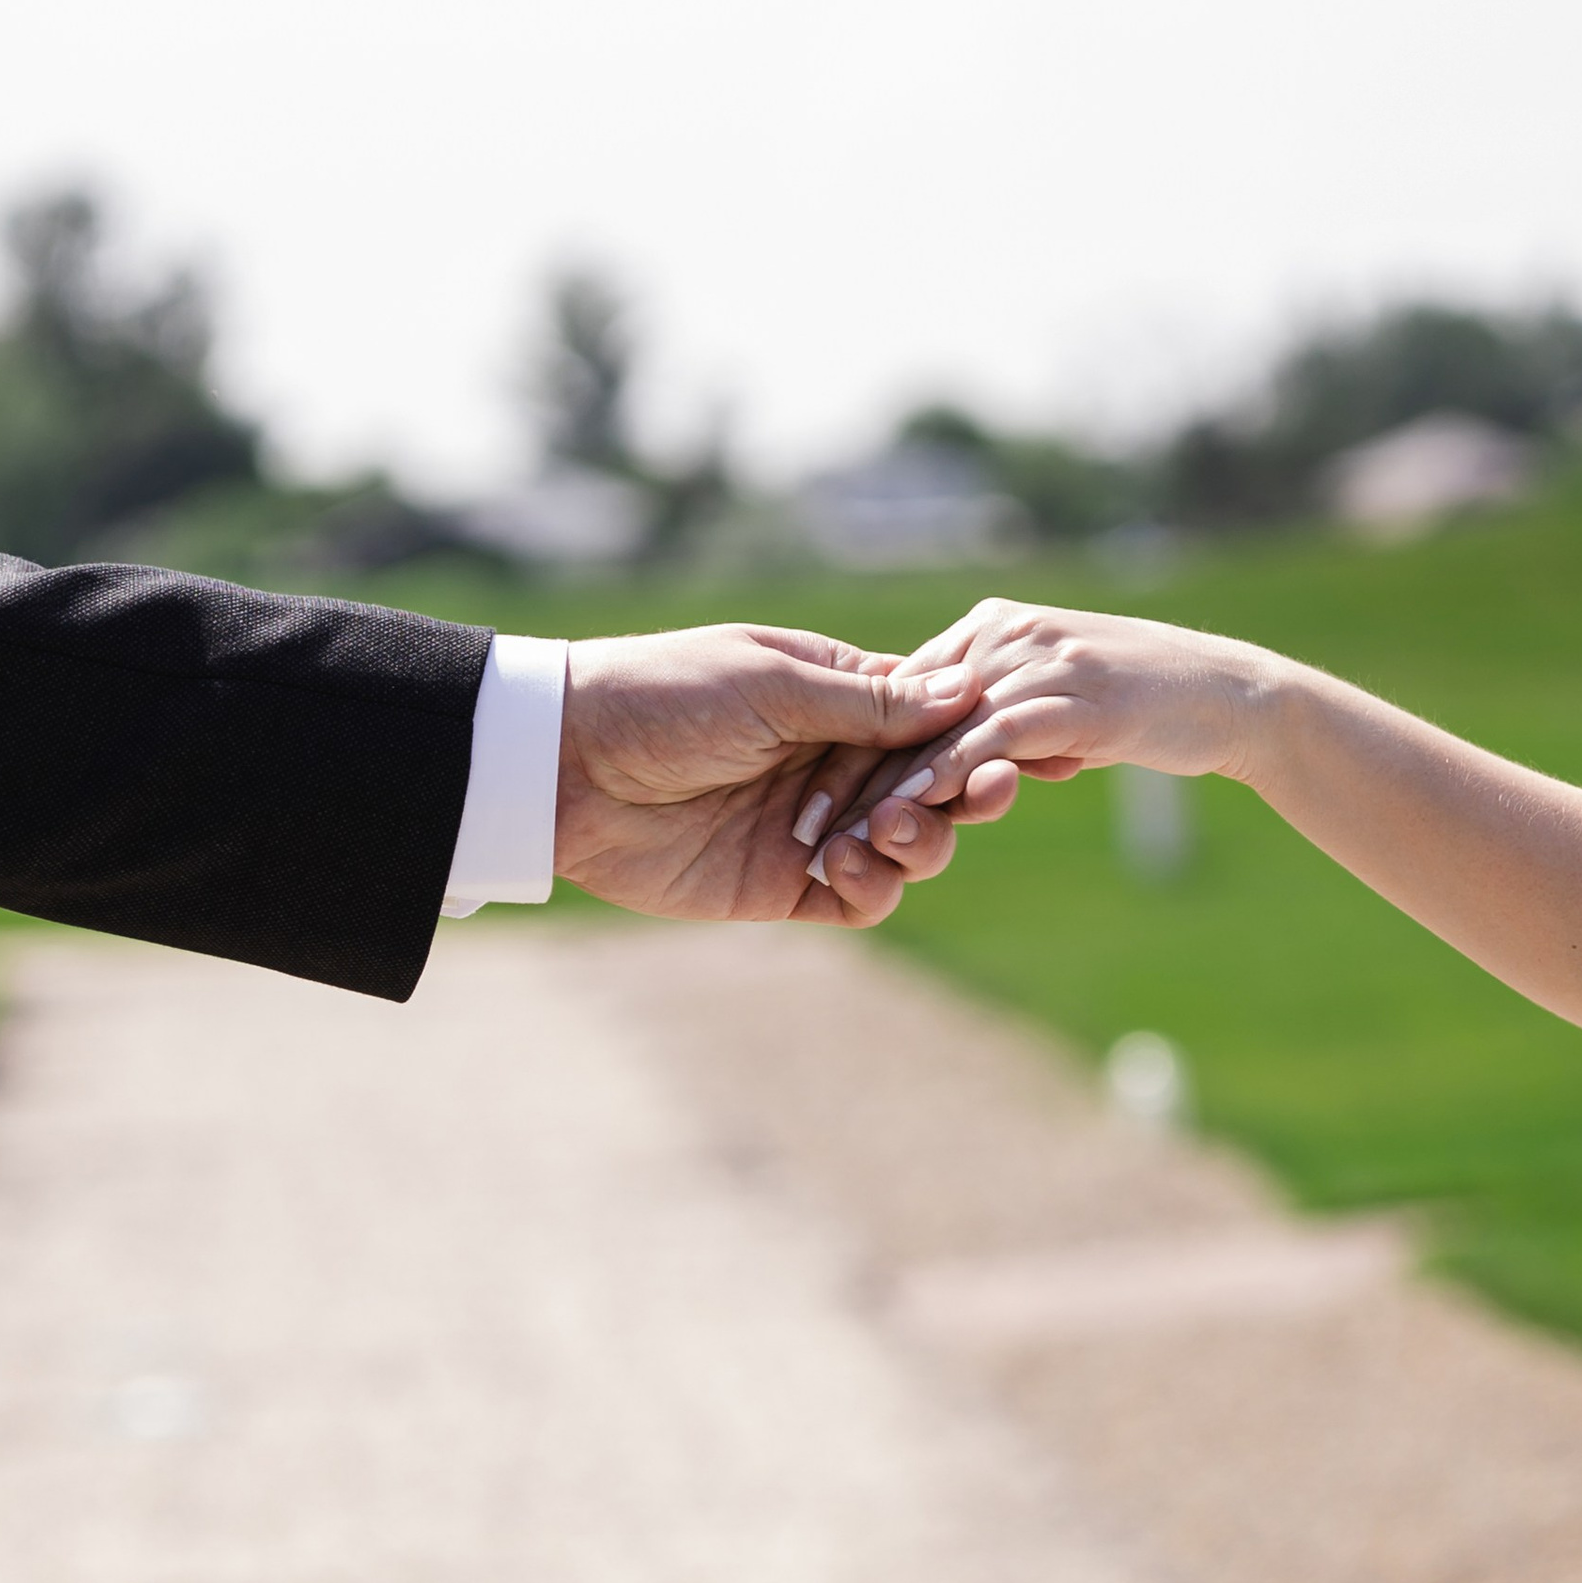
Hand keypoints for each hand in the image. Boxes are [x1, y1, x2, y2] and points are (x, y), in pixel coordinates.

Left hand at [554, 624, 986, 924]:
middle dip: (962, 794)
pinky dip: (874, 885)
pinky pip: (861, 897)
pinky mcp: (784, 884)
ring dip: (920, 842)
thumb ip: (868, 701)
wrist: (567, 768)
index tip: (1014, 749)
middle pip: (934, 787)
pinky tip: (845, 865)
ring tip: (890, 831)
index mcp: (835, 696)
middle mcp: (834, 761)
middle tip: (980, 793)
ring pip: (909, 847)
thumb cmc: (662, 698)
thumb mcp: (771, 685)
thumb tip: (966, 689)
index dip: (975, 738)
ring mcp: (813, 825)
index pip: (932, 719)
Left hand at [792, 596, 1278, 866]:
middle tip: (798, 831)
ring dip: (878, 796)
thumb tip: (946, 756)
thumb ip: (997, 715)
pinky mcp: (1062, 703)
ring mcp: (1031, 665)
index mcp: (988, 628)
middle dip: (845, 775)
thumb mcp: (1058, 703)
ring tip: (834, 843)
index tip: (806, 801)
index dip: (850, 748)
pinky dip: (934, 790)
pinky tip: (901, 830)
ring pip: (929, 736)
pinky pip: (980, 750)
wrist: (1237, 694)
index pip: (897, 691)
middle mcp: (999, 636)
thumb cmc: (1152, 698)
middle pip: (898, 712)